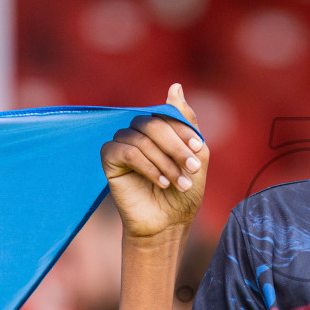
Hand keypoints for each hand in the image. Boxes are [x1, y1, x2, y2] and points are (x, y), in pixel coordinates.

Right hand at [101, 84, 207, 238]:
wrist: (168, 223)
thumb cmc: (183, 192)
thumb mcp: (197, 155)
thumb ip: (186, 121)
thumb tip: (175, 86)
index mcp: (159, 127)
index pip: (167, 113)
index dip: (183, 130)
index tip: (199, 150)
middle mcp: (138, 131)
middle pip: (153, 123)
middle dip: (176, 146)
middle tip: (191, 168)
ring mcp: (122, 143)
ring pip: (142, 138)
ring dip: (164, 161)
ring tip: (177, 182)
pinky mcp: (109, 158)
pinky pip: (127, 151)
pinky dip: (147, 166)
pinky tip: (160, 182)